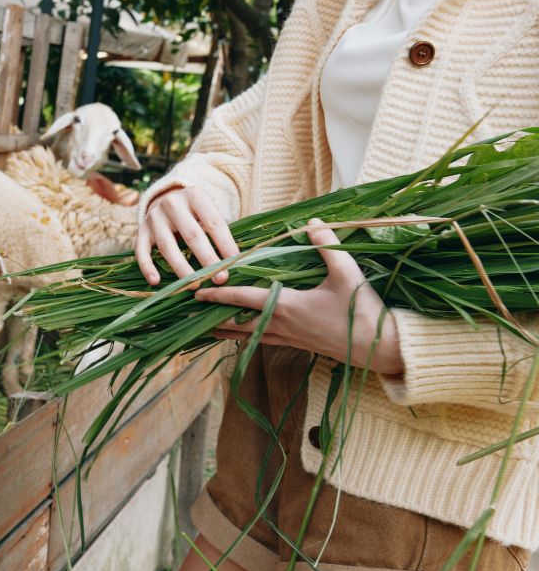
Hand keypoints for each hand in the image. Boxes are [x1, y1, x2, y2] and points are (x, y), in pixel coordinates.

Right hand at [136, 183, 239, 285]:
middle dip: (208, 259)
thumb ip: (216, 230)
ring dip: (182, 268)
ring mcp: (154, 217)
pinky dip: (147, 267)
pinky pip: (142, 251)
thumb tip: (233, 260)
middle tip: (219, 278)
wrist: (164, 199)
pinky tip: (155, 281)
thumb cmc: (194, 212)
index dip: (225, 243)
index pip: (213, 222)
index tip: (235, 262)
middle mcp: (172, 203)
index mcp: (194, 195)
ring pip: (167, 246)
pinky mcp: (141, 231)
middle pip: (192, 235)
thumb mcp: (207, 211)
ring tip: (194, 286)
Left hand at [194, 220, 403, 375]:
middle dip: (213, 316)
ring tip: (207, 327)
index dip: (218, 294)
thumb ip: (327, 246)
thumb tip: (313, 222)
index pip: (242, 299)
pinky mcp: (299, 345)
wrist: (379, 349)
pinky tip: (245, 335)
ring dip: (228, 330)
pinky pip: (265, 340)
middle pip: (237, 322)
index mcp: (286, 306)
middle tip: (191, 312)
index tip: (196, 291)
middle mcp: (281, 325)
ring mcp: (289, 338)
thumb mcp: (347, 273)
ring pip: (249, 335)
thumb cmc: (361, 311)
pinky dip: (248, 336)